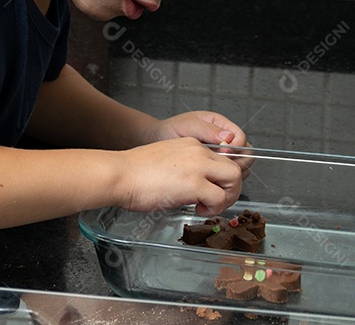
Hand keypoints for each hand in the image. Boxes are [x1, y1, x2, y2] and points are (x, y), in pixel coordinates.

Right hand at [117, 137, 242, 216]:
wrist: (120, 174)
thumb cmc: (135, 173)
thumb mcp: (167, 161)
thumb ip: (185, 168)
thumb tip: (196, 188)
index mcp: (191, 145)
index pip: (222, 159)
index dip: (221, 178)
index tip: (213, 190)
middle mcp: (198, 151)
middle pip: (234, 167)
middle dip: (231, 188)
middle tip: (216, 201)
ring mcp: (197, 166)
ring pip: (234, 178)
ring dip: (227, 197)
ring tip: (209, 206)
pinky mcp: (194, 183)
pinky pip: (219, 197)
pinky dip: (213, 208)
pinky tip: (198, 209)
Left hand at [143, 110, 252, 175]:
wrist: (155, 145)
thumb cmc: (168, 131)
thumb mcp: (187, 126)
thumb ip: (207, 130)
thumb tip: (228, 137)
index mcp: (220, 126)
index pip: (241, 139)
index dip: (235, 149)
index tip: (223, 154)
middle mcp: (223, 142)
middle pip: (245, 156)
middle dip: (236, 167)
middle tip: (220, 174)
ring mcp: (218, 157)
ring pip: (237, 171)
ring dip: (229, 180)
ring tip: (211, 184)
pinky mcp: (212, 171)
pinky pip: (224, 179)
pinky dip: (219, 186)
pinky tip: (206, 189)